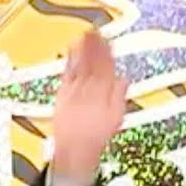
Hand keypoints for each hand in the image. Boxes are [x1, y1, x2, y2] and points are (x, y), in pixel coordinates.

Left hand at [52, 29, 126, 179]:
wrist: (75, 152)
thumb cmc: (95, 139)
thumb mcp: (116, 118)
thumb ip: (119, 96)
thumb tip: (123, 81)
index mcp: (103, 94)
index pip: (107, 68)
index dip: (108, 52)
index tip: (108, 41)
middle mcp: (87, 90)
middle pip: (92, 64)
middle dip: (94, 47)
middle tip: (95, 33)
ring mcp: (73, 93)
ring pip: (79, 66)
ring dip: (80, 51)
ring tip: (82, 38)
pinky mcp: (62, 97)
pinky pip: (66, 75)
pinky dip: (68, 62)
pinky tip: (69, 54)